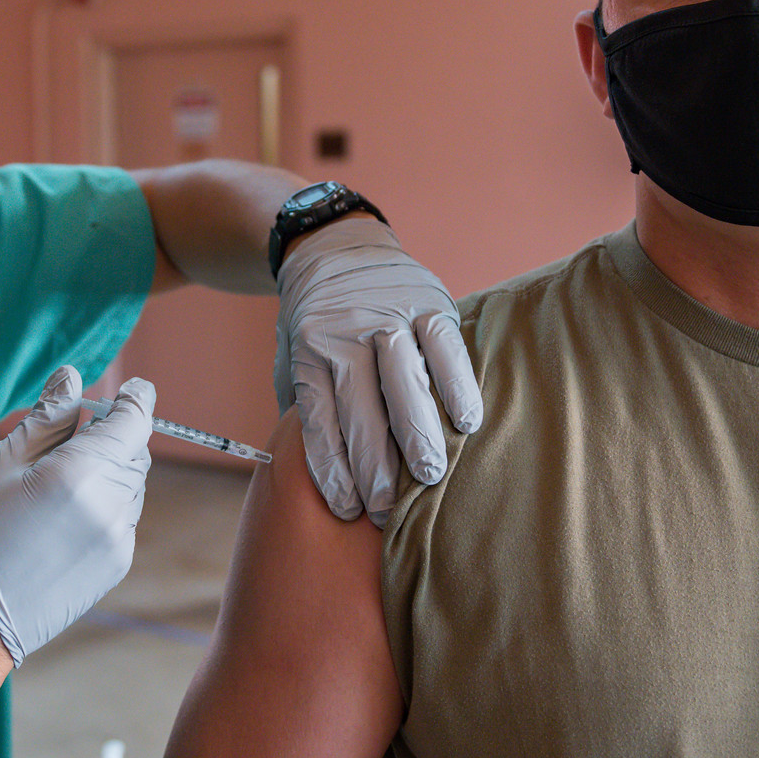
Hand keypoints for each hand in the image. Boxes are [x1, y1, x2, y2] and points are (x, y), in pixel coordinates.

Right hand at [0, 367, 154, 664]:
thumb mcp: (0, 462)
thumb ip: (47, 416)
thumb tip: (73, 379)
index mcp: (81, 473)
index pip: (134, 421)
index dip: (134, 398)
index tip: (130, 388)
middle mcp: (111, 507)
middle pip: (133, 452)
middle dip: (110, 435)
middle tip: (65, 431)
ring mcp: (117, 541)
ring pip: (129, 485)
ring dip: (106, 470)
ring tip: (51, 477)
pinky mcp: (115, 567)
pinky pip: (121, 518)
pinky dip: (103, 503)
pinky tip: (58, 513)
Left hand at [274, 217, 483, 525]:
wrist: (334, 246)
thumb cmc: (313, 320)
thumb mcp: (292, 356)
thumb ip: (304, 403)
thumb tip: (322, 469)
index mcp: (311, 354)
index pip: (321, 423)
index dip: (335, 471)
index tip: (349, 509)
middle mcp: (347, 335)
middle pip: (361, 411)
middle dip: (375, 468)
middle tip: (388, 511)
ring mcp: (389, 316)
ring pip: (404, 383)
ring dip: (417, 435)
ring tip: (428, 478)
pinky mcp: (428, 302)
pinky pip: (445, 347)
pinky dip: (457, 385)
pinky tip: (466, 423)